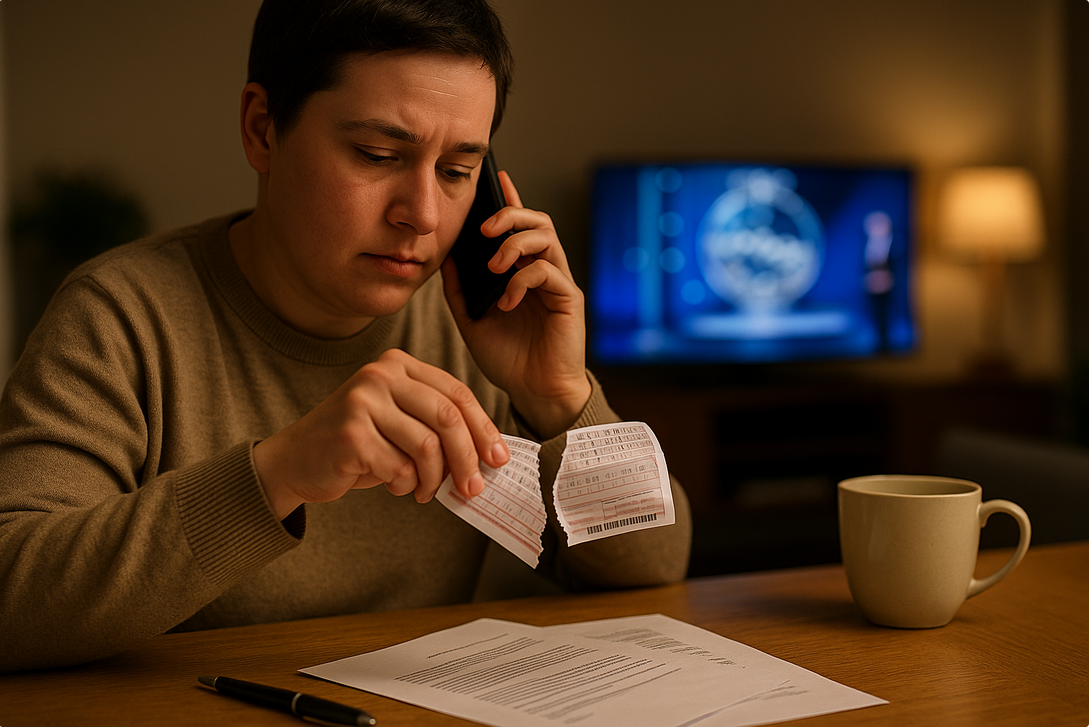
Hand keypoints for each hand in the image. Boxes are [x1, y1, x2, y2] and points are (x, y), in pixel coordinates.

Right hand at [252, 349, 509, 519]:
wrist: (295, 460)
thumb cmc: (359, 444)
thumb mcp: (400, 422)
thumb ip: (437, 425)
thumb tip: (489, 453)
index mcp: (398, 364)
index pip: (456, 393)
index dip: (483, 428)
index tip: (498, 459)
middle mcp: (380, 375)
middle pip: (447, 417)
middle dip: (467, 458)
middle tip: (473, 488)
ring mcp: (363, 401)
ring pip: (427, 446)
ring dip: (433, 479)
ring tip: (425, 491)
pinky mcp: (351, 434)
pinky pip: (400, 468)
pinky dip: (404, 485)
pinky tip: (394, 486)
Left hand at [442, 171, 591, 439]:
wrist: (533, 392)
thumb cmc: (508, 357)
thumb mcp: (471, 321)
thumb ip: (459, 289)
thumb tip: (445, 257)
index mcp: (522, 270)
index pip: (519, 225)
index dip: (510, 198)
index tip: (496, 177)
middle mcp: (543, 270)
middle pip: (537, 220)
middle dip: (510, 214)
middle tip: (485, 229)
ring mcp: (558, 283)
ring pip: (546, 238)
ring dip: (515, 244)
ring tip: (493, 266)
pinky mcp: (568, 299)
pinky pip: (547, 272)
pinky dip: (521, 280)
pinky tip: (505, 301)